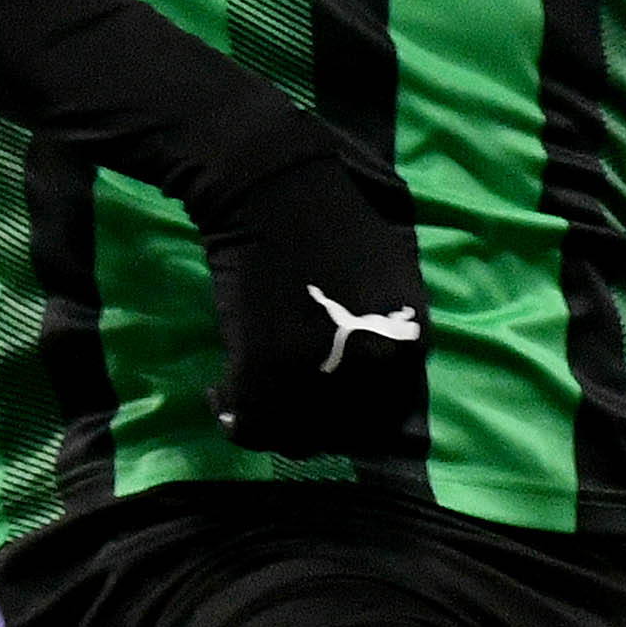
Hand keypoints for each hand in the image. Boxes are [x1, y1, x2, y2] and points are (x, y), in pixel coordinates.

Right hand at [200, 143, 428, 461]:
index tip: (317, 407)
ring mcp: (318, 370)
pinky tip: (219, 392)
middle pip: (339, 436)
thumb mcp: (393, 284)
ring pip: (291, 437)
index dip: (346, 419)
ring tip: (248, 399)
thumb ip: (389, 339)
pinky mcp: (263, 366)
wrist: (273, 190)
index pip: (385, 420)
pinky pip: (247, 421)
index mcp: (407, 345)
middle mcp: (371, 367)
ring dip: (267, 424)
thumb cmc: (332, 225)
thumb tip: (369, 388)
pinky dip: (229, 411)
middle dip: (306, 427)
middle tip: (278, 405)